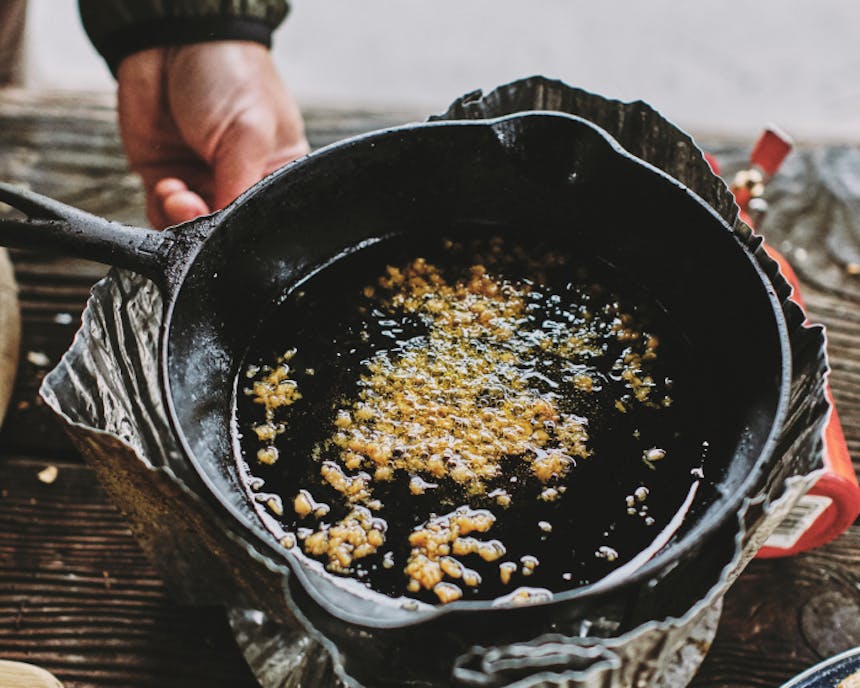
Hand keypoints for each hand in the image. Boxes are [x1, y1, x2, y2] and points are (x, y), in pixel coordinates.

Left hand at [116, 42, 309, 228]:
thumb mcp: (249, 133)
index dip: (243, 226)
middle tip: (196, 205)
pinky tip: (167, 187)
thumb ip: (240, 187)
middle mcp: (239, 182)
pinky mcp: (167, 177)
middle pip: (226, 228)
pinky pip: (163, 214)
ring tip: (178, 193)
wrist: (174, 39)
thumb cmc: (230, 74)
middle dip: (208, 224)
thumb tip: (229, 231)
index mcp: (274, 174)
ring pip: (193, 228)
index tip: (228, 219)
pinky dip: (162, 210)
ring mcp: (202, 181)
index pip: (263, 218)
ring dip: (182, 219)